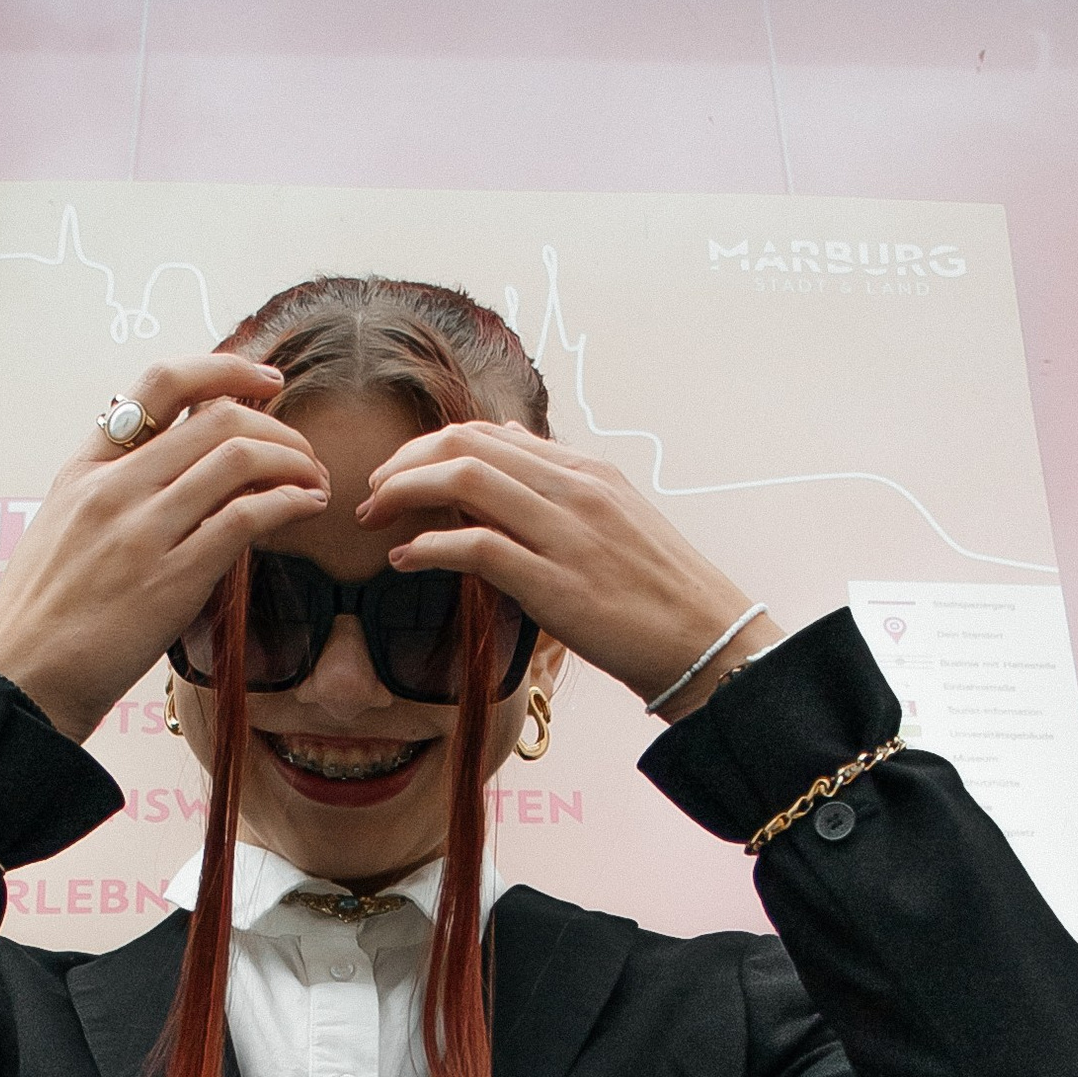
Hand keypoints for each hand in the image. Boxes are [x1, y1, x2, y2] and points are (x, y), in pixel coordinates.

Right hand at [0, 356, 328, 738]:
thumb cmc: (42, 619)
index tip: (265, 379)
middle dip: (277, 426)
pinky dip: (289, 502)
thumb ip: (111, 495)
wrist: (20, 681)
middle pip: (216, 417)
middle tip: (303, 453)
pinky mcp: (171, 578)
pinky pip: (246, 516)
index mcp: (84, 469)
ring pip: (239, 457)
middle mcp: (113, 488)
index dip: (224, 368)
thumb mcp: (61, 531)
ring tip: (313, 481)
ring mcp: (142, 531)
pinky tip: (306, 509)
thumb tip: (174, 475)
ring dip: (294, 461)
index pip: (159, 383)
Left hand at [359, 422, 778, 717]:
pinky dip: (427, 548)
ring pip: (462, 480)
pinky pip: (474, 546)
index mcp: (585, 472)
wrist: (705, 642)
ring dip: (402, 494)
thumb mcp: (614, 518)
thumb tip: (510, 445)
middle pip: (465, 445)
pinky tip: (404, 561)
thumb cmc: (655, 593)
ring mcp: (564, 533)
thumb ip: (559, 484)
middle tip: (372, 492)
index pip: (488, 434)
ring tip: (375, 519)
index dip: (430, 448)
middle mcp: (573, 489)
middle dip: (404, 463)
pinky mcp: (555, 583)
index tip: (400, 475)